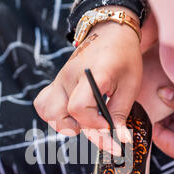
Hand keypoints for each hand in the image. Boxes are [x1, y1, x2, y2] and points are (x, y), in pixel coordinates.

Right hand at [34, 6, 142, 155]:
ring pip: (48, 111)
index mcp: (91, 74)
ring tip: (83, 122)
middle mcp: (69, 77)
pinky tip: (70, 116)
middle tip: (102, 130)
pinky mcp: (56, 83)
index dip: (93, 124)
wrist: (110, 33)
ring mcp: (59, 79)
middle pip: (62, 114)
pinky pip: (43, 104)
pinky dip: (53, 116)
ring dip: (64, 124)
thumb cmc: (123, 58)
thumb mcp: (130, 86)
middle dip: (83, 130)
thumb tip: (121, 140)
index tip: (108, 127)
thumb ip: (120, 114)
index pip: (79, 107)